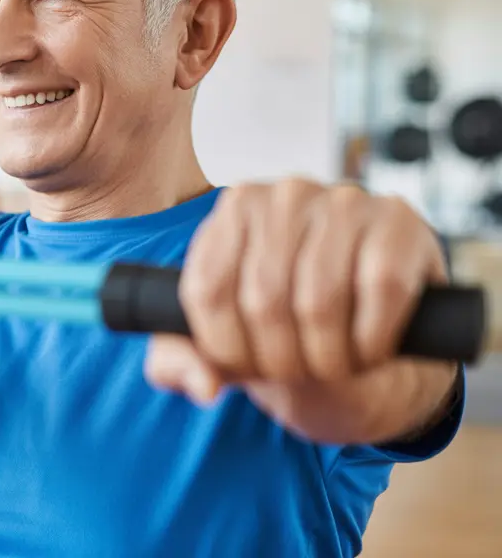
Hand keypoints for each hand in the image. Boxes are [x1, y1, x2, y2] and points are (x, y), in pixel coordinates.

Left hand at [145, 179, 458, 443]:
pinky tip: (371, 349)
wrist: (372, 330)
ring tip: (334, 365)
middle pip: (263, 300)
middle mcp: (283, 195)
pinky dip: (373, 340)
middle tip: (299, 372)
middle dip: (281, 360)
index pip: (207, 291)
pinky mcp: (399, 220)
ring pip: (319, 300)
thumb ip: (181, 362)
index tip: (248, 367)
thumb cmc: (290, 330)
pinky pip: (381, 291)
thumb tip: (202, 384)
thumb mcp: (225, 346)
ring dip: (329, 358)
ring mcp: (344, 200)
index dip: (228, 349)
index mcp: (233, 211)